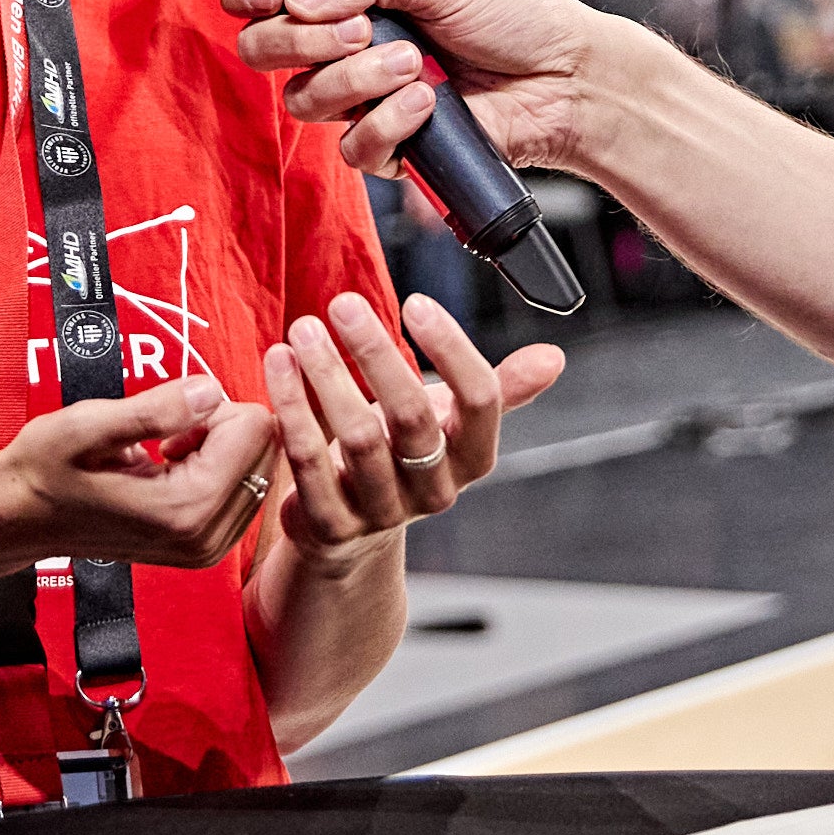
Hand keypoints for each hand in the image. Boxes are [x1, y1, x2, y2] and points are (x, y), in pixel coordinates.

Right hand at [0, 378, 282, 571]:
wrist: (21, 517)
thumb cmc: (46, 468)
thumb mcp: (88, 427)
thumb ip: (155, 410)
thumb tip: (212, 391)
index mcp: (186, 508)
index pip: (255, 427)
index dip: (213, 405)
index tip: (170, 416)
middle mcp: (206, 537)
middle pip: (266, 448)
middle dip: (222, 426)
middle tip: (167, 434)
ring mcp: (208, 548)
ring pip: (259, 466)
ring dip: (219, 447)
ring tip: (163, 452)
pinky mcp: (205, 548)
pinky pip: (244, 486)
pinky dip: (216, 467)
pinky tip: (169, 468)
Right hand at [225, 0, 617, 177]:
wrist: (568, 76)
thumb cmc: (515, 18)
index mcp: (352, 0)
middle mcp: (348, 51)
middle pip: (265, 53)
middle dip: (298, 42)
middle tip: (358, 31)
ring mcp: (366, 102)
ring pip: (306, 103)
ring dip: (355, 81)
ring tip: (415, 63)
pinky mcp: (393, 149)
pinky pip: (354, 149)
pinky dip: (387, 123)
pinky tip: (429, 103)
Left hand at [261, 290, 565, 571]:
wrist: (350, 532)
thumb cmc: (402, 455)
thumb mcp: (452, 422)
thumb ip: (499, 388)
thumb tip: (554, 357)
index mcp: (473, 457)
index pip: (479, 400)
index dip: (451, 348)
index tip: (415, 302)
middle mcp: (434, 490)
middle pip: (412, 417)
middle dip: (376, 353)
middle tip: (344, 303)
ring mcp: (382, 513)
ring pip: (357, 439)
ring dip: (326, 376)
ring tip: (303, 330)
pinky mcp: (330, 527)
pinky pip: (307, 464)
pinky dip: (292, 409)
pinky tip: (278, 367)